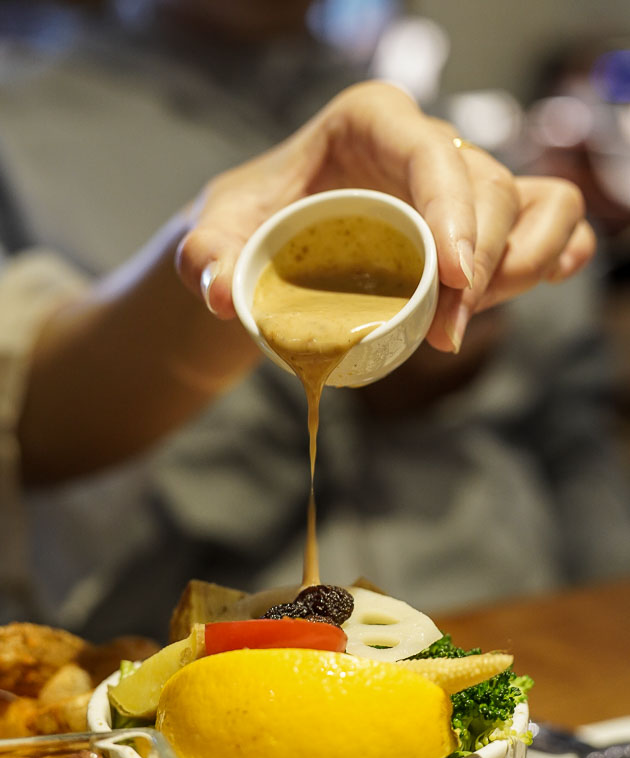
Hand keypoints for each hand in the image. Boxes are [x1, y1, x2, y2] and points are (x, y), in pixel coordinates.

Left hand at [176, 81, 594, 352]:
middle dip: (480, 264)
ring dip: (516, 266)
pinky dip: (552, 247)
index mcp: (367, 121)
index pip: (430, 152)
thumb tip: (225, 298)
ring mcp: (452, 180)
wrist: (271, 241)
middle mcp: (421, 142)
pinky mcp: (470, 216)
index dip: (453, 211)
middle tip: (444, 334)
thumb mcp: (215, 236)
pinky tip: (544, 279)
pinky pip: (541, 216)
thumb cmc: (249, 225)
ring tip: (468, 321)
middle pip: (485, 187)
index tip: (452, 279)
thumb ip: (206, 259)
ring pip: (524, 204)